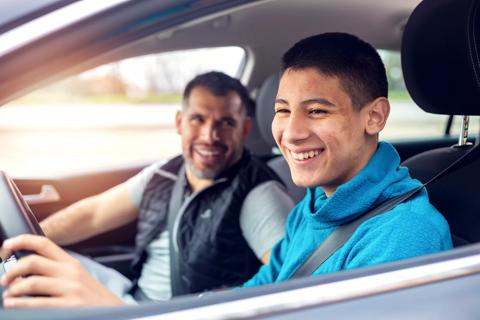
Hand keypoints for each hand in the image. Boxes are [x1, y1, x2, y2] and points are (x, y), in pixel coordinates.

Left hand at [1, 235, 123, 307]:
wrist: (112, 311)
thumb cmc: (91, 297)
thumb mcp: (77, 277)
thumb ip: (57, 269)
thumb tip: (26, 268)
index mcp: (70, 262)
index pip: (44, 243)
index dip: (22, 241)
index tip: (6, 245)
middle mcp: (70, 272)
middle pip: (33, 262)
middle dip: (12, 270)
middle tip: (4, 279)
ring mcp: (70, 289)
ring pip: (32, 282)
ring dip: (13, 289)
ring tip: (8, 296)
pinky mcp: (69, 306)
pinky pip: (37, 303)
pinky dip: (20, 304)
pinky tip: (13, 304)